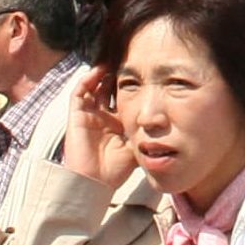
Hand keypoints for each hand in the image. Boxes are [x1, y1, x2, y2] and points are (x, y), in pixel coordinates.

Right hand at [62, 66, 137, 188]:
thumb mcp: (138, 145)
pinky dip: (87, 79)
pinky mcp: (76, 116)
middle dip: (116, 75)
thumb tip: (168, 124)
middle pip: (107, 89)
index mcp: (117, 123)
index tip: (143, 71)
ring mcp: (89, 115)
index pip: (123, 97)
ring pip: (92, 86)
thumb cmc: (116, 169)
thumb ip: (149, 134)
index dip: (131, 85)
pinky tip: (98, 70)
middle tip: (127, 61)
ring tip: (112, 61)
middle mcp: (102, 117)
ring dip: (100, 73)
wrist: (94, 183)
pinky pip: (79, 92)